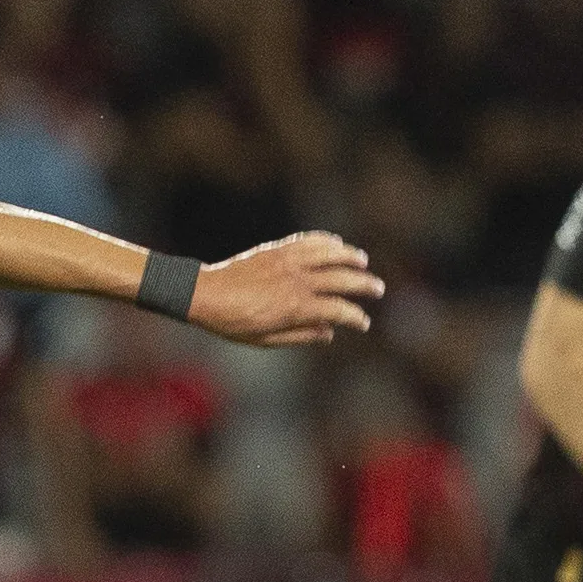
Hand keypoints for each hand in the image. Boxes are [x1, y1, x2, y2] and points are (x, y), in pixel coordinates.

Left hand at [188, 233, 382, 345]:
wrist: (204, 294)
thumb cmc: (232, 322)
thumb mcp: (265, 340)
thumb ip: (300, 336)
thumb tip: (329, 333)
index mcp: (296, 307)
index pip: (339, 310)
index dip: (356, 318)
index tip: (363, 323)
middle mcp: (298, 282)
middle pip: (344, 279)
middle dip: (365, 285)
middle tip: (378, 289)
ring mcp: (289, 262)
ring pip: (332, 254)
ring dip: (351, 258)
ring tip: (363, 262)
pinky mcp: (278, 249)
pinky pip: (310, 240)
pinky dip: (327, 241)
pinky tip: (336, 244)